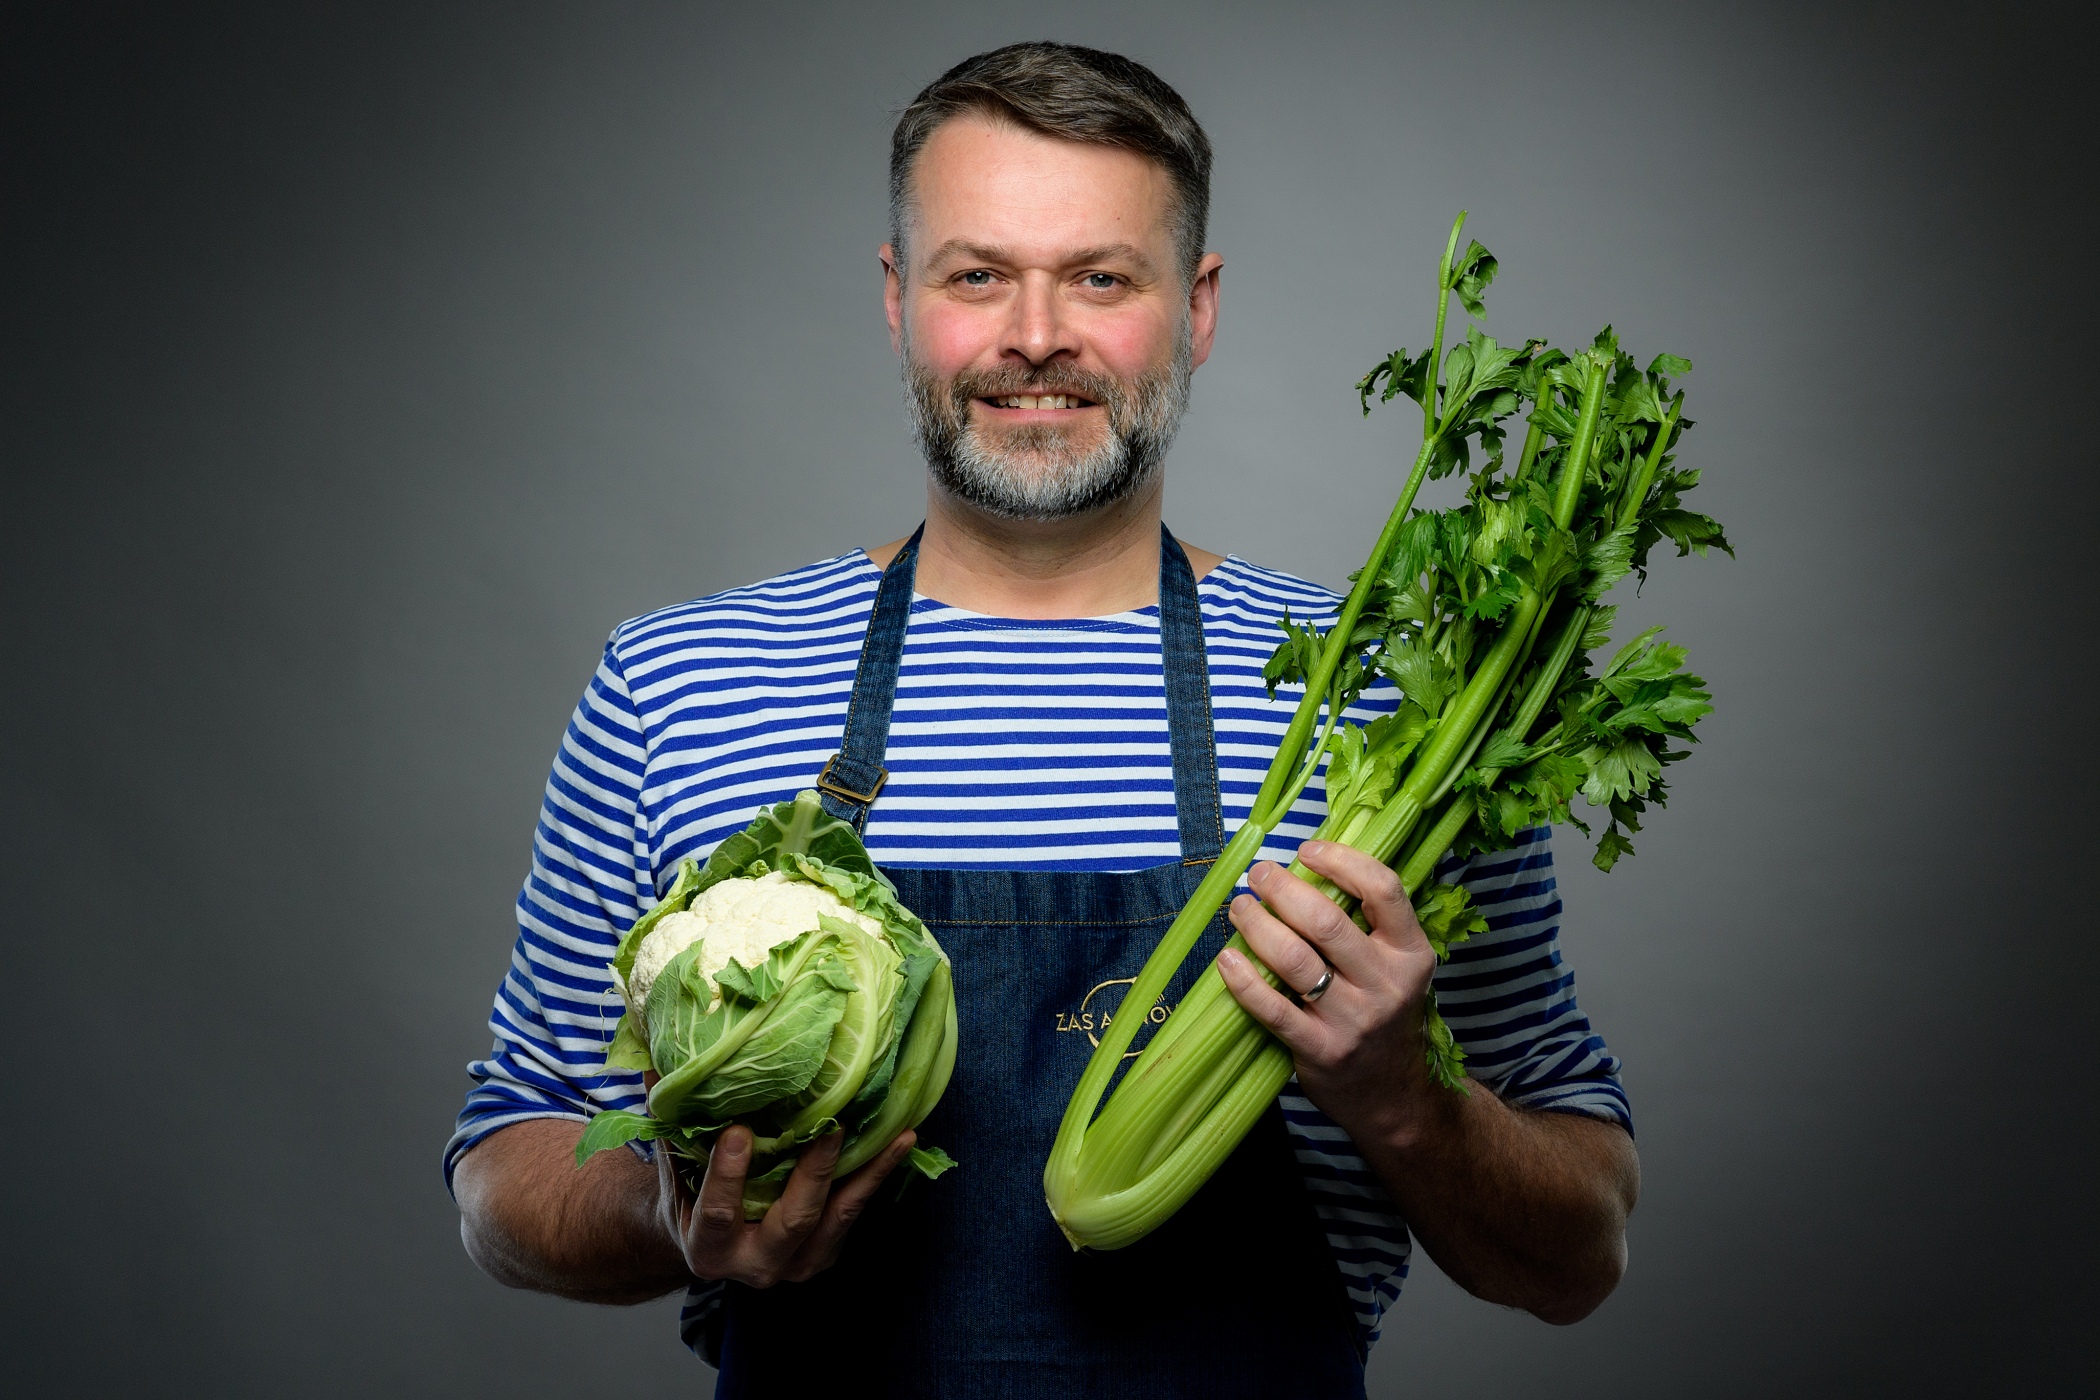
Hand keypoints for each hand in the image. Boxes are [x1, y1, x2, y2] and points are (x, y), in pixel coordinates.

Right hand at [655, 1124, 916, 1288]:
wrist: (712, 1247)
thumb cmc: (690, 1195)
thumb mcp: (672, 1170)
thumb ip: (669, 1125)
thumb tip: (656, 1061)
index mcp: (709, 1249)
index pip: (719, 1214)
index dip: (728, 1176)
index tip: (738, 1132)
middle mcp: (756, 1265)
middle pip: (791, 1220)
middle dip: (813, 1172)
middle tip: (831, 1126)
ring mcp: (798, 1264)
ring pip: (838, 1218)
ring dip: (869, 1173)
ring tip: (898, 1133)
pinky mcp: (827, 1251)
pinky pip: (857, 1211)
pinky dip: (879, 1174)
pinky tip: (904, 1139)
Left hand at [1217, 840, 1445, 1141]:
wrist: (1394, 1097)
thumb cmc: (1384, 1015)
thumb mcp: (1396, 968)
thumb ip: (1366, 925)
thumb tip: (1305, 868)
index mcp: (1411, 953)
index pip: (1383, 890)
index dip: (1341, 860)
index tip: (1306, 849)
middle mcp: (1387, 984)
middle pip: (1327, 921)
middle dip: (1283, 889)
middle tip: (1257, 875)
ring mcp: (1354, 1020)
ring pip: (1295, 960)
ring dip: (1257, 926)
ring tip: (1240, 908)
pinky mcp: (1321, 1050)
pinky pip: (1273, 1008)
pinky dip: (1243, 980)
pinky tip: (1226, 959)